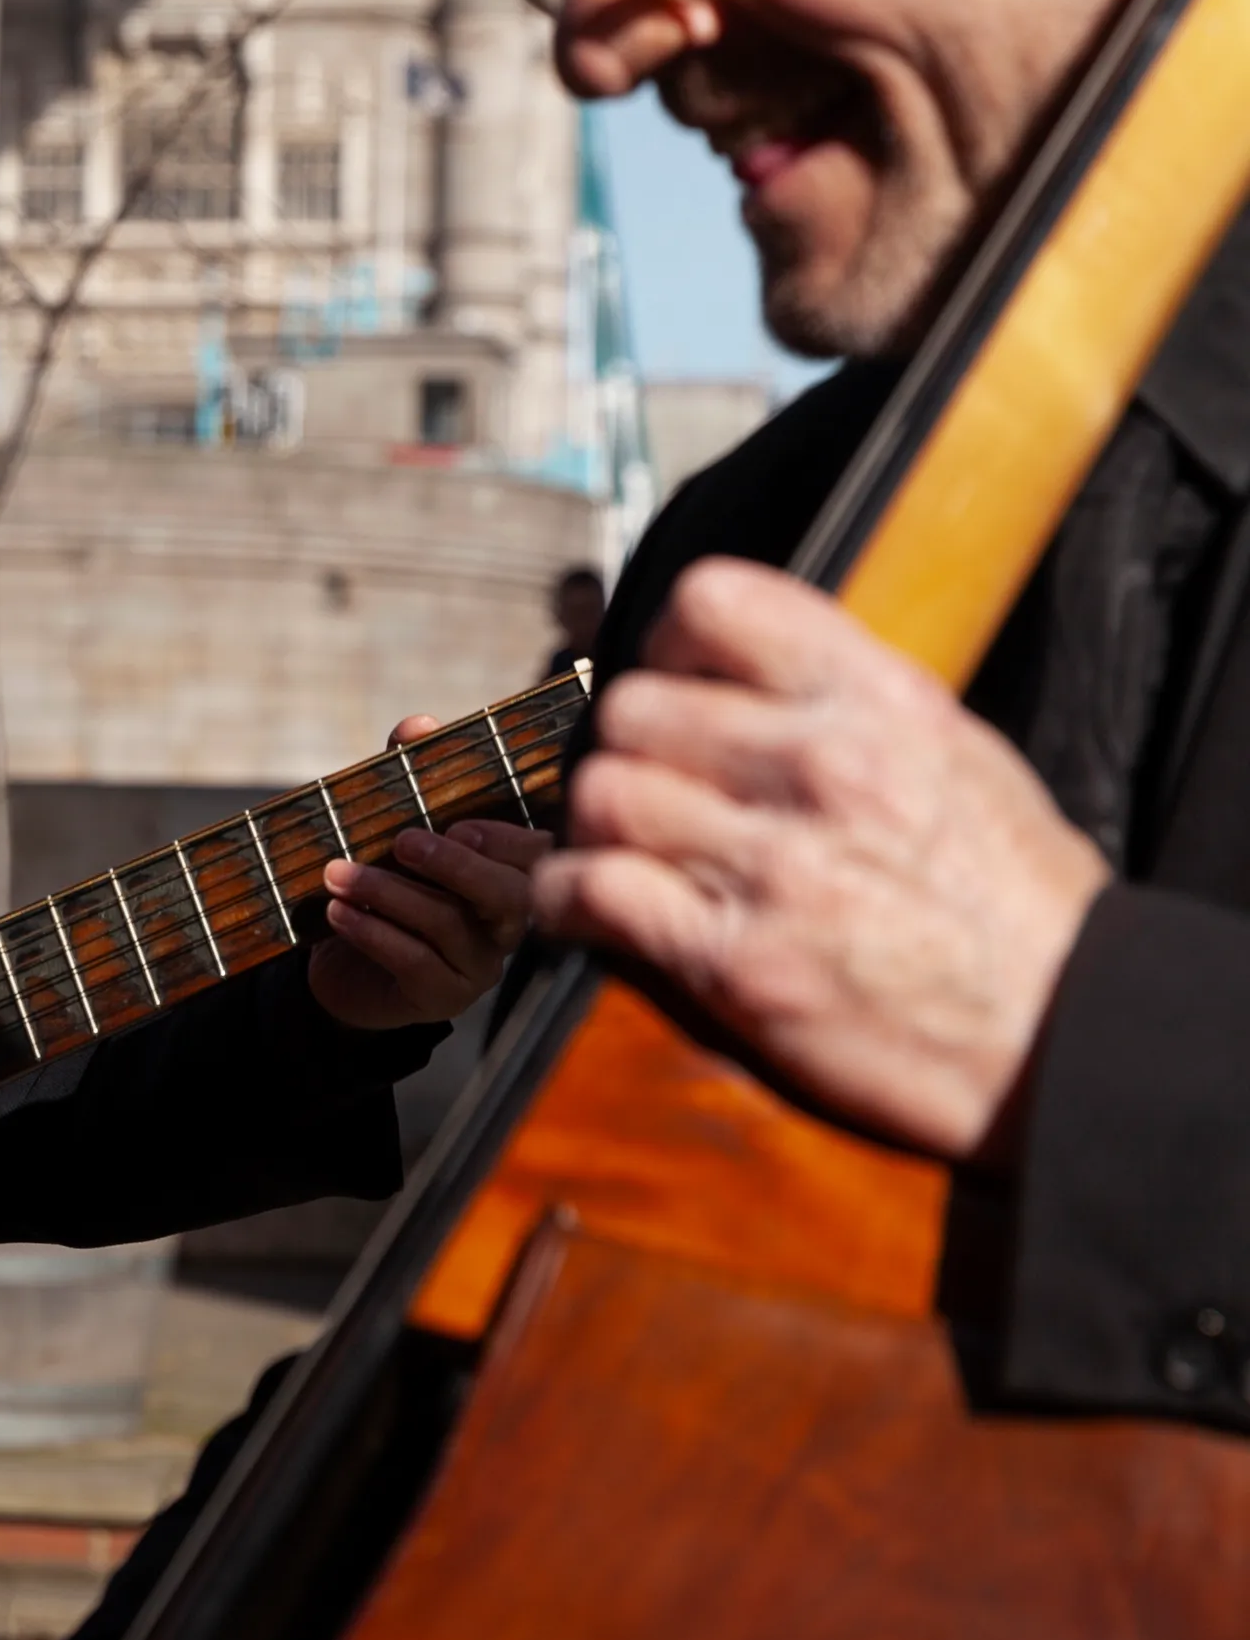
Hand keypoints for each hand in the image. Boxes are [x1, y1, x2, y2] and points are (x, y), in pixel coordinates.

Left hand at [309, 713, 548, 1030]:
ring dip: (387, 893)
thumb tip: (419, 724)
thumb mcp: (393, 831)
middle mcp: (506, 922)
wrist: (347, 967)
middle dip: (455, 865)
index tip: (457, 823)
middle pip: (509, 894)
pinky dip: (373, 932)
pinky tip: (338, 913)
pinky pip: (415, 962)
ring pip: (450, 925)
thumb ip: (411, 777)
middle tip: (400, 841)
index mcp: (507, 874)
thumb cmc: (385, 888)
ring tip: (337, 874)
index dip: (506, 840)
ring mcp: (478, 965)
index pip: (536, 855)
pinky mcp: (441, 996)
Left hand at [534, 557, 1108, 1161]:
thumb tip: (740, 673)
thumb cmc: (1021, 909)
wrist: (1072, 1037)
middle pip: (630, 709)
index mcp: (881, 702)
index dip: (666, 640)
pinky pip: (590, 890)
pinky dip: (567, 899)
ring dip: (596, 827)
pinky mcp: (737, 959)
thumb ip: (846, 705)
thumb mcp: (959, 758)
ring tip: (624, 851)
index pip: (715, 602)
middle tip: (647, 790)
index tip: (669, 679)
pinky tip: (589, 907)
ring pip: (601, 795)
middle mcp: (822, 766)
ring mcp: (776, 864)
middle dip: (625, 750)